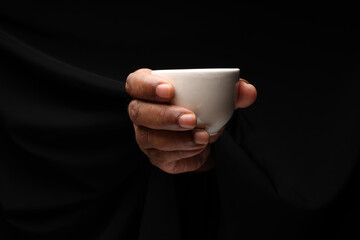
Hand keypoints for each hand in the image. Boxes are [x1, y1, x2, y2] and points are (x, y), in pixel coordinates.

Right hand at [126, 68, 256, 173]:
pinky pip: (163, 156)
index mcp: (149, 90)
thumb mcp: (217, 97)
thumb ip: (232, 92)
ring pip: (149, 137)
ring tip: (203, 136)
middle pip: (138, 112)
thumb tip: (247, 92)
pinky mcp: (156, 156)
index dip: (147, 86)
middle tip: (190, 118)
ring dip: (177, 139)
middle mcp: (142, 113)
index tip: (169, 90)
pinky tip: (199, 146)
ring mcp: (145, 136)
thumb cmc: (202, 109)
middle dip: (164, 116)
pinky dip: (184, 151)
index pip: (136, 83)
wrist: (203, 137)